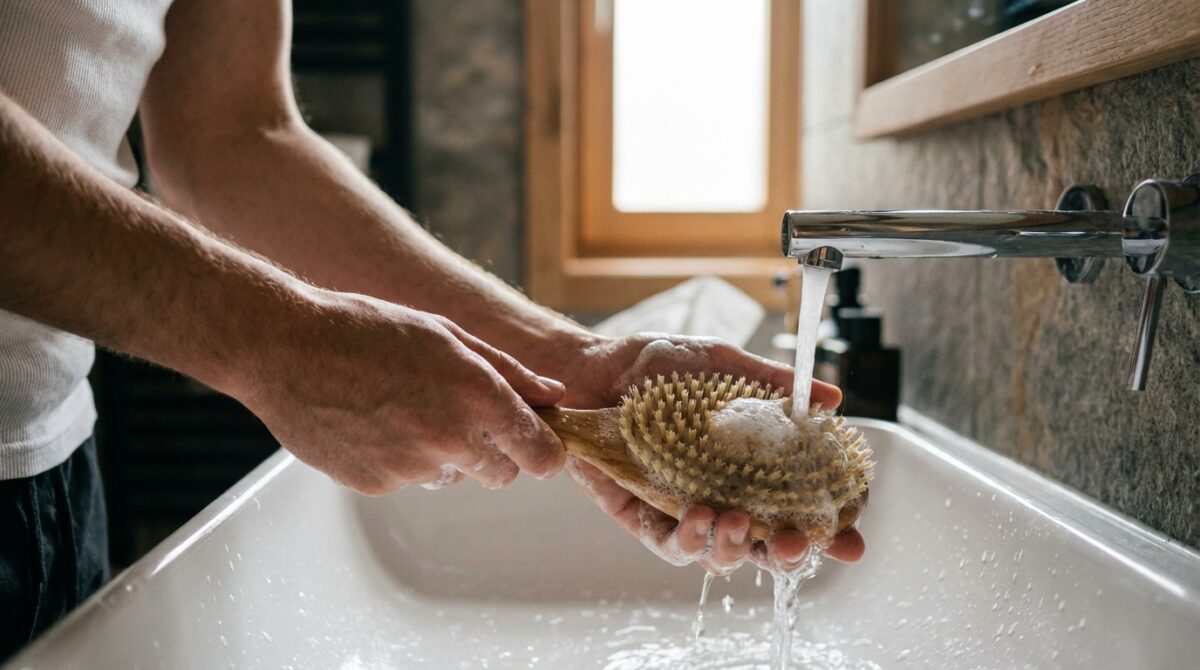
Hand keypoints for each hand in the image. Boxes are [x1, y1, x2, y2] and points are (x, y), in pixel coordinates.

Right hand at [233, 290, 566, 493]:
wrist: (286, 348)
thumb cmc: (367, 329)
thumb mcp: (447, 335)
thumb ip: (509, 371)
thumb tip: (553, 395)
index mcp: (477, 395)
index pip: (541, 454)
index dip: (544, 451)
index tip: (537, 445)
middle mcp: (450, 438)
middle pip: (502, 475)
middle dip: (495, 452)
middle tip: (460, 415)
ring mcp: (411, 467)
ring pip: (452, 475)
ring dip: (442, 453)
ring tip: (402, 407)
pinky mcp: (376, 485)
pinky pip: (408, 480)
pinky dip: (399, 459)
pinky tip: (373, 422)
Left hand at [551, 333, 865, 572]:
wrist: (591, 366)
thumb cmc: (655, 366)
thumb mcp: (720, 365)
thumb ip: (772, 382)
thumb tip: (832, 399)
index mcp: (748, 466)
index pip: (795, 508)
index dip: (825, 530)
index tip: (850, 539)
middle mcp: (721, 494)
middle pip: (764, 545)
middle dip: (787, 555)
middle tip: (796, 543)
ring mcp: (683, 509)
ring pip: (720, 556)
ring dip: (737, 547)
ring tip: (736, 520)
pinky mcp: (642, 517)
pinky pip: (671, 546)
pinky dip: (690, 538)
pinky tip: (699, 516)